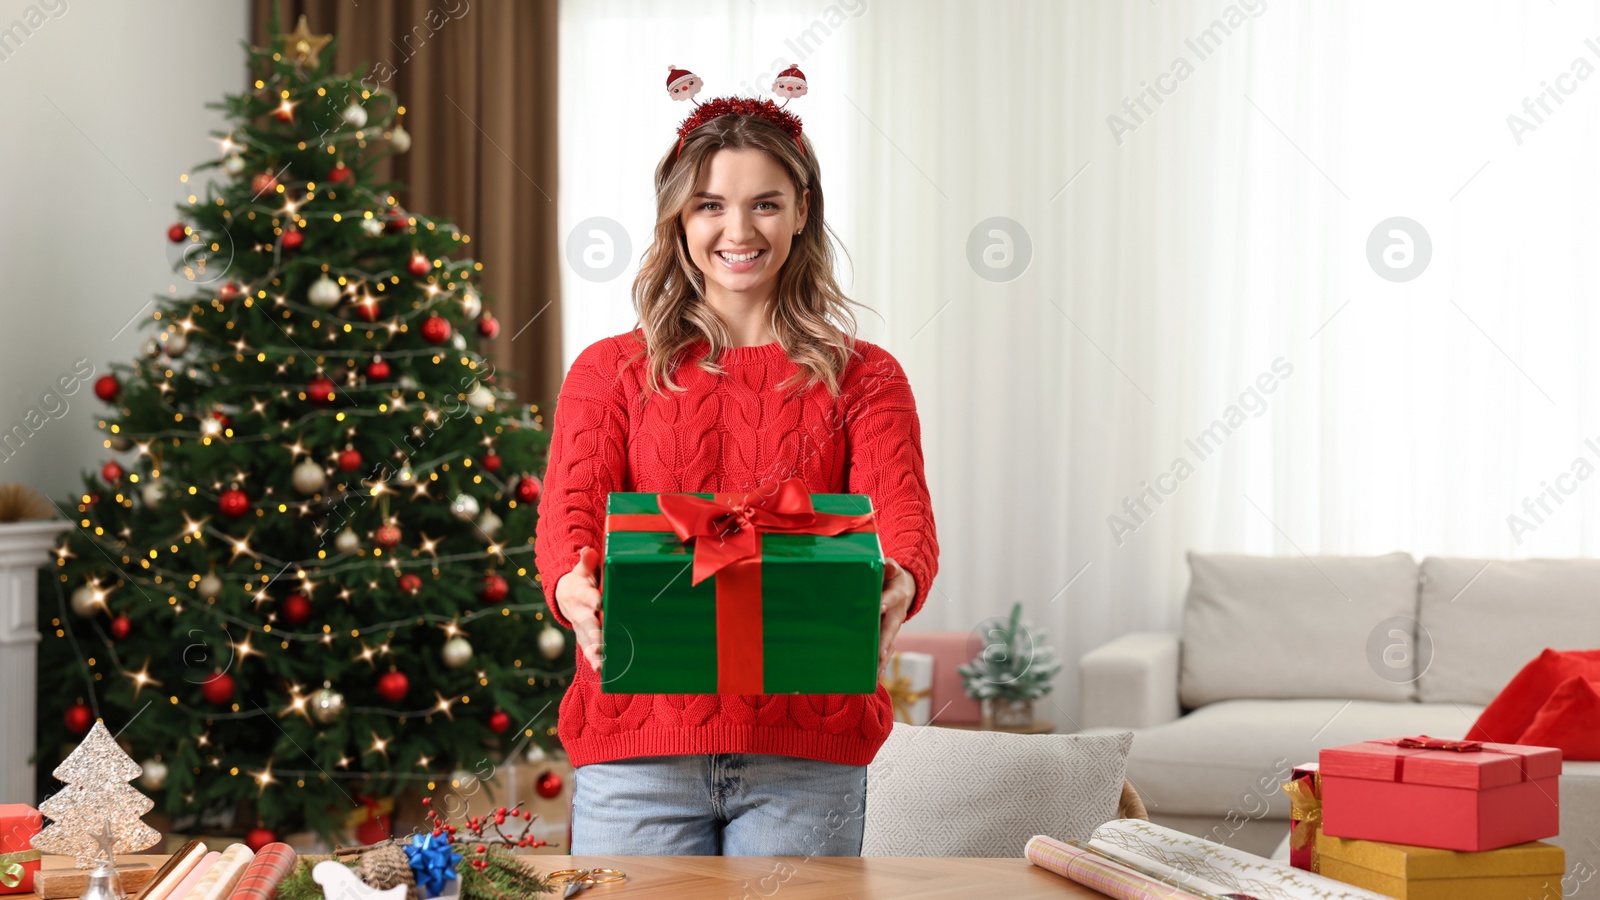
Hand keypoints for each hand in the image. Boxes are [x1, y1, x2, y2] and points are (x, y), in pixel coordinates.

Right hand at [555, 546, 603, 671]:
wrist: (565, 595)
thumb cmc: (583, 580)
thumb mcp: (583, 569)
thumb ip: (588, 562)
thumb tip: (588, 551)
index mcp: (581, 593)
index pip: (586, 595)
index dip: (592, 598)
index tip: (598, 602)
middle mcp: (580, 613)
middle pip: (587, 624)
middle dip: (593, 634)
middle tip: (600, 646)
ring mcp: (581, 628)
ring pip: (587, 641)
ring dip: (593, 653)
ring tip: (600, 665)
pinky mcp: (584, 638)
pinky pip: (589, 651)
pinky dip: (594, 661)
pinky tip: (603, 672)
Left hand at [878, 557, 915, 676]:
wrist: (904, 589)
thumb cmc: (891, 578)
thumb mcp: (892, 569)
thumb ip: (888, 568)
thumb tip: (887, 566)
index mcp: (897, 595)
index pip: (891, 598)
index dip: (885, 601)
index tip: (879, 606)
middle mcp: (897, 614)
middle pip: (891, 629)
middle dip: (885, 641)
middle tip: (880, 653)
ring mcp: (894, 628)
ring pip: (890, 644)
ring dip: (883, 658)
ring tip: (875, 672)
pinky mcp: (890, 637)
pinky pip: (887, 651)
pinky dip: (881, 665)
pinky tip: (874, 677)